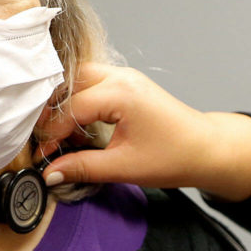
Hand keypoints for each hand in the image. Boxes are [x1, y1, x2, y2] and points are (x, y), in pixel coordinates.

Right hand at [36, 63, 250, 200]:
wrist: (206, 150)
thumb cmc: (174, 156)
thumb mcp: (124, 167)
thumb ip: (83, 167)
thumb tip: (50, 173)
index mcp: (121, 93)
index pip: (71, 108)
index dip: (52, 134)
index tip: (43, 156)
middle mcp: (122, 77)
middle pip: (70, 82)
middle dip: (53, 111)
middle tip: (45, 139)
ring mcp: (127, 78)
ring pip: (81, 80)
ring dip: (67, 105)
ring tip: (62, 136)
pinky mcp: (130, 86)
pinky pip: (95, 85)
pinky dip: (82, 103)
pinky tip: (81, 129)